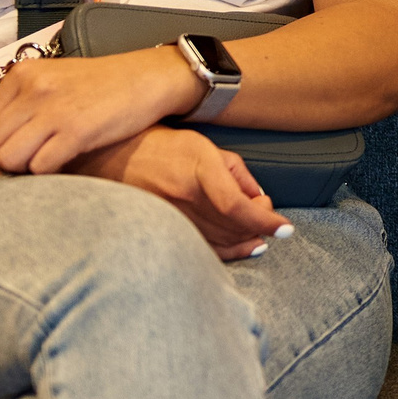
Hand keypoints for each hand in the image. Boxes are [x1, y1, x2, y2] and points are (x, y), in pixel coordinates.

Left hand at [0, 46, 198, 174]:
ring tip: (47, 162)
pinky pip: (40, 166)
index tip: (18, 149)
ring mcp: (54, 110)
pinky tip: (66, 162)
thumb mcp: (46, 87)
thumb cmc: (98, 86)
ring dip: (23, 170)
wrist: (150, 78)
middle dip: (4, 162)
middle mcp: (33, 89)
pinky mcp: (77, 130)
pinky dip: (48, 173)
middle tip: (32, 161)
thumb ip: (1, 112)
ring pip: (8, 159)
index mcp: (22, 75)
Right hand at [83, 127, 288, 259]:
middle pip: (232, 227)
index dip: (266, 220)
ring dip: (246, 241)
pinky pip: (200, 249)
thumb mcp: (207, 147)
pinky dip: (226, 252)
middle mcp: (184, 198)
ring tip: (260, 235)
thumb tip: (259, 199)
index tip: (286, 228)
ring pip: (219, 242)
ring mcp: (170, 218)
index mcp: (199, 171)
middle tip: (271, 221)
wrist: (111, 158)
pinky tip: (243, 247)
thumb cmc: (163, 146)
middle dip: (260, 227)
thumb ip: (238, 174)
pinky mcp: (161, 231)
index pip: (239, 206)